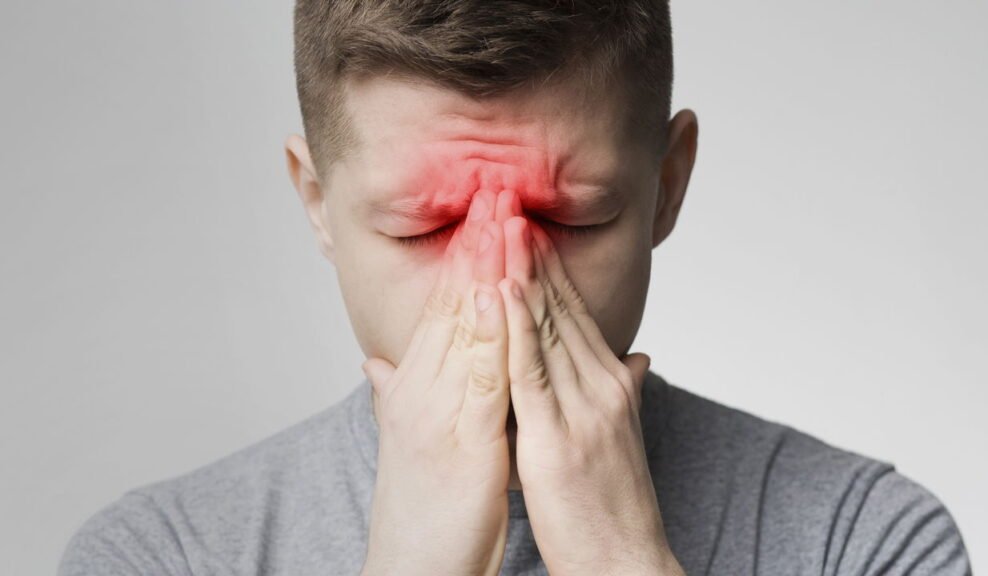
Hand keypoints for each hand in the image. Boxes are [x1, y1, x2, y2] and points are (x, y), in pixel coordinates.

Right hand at [360, 190, 512, 575]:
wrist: (410, 565)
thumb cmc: (420, 504)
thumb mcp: (409, 438)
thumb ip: (397, 394)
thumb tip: (379, 364)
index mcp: (415, 386)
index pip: (442, 307)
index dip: (464, 257)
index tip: (483, 210)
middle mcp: (421, 389)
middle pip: (451, 303)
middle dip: (476, 244)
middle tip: (494, 186)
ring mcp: (438, 412)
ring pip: (465, 327)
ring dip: (486, 269)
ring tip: (502, 217)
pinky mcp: (463, 441)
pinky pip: (481, 377)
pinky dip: (494, 333)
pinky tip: (506, 294)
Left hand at [496, 214, 685, 575]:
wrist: (627, 560)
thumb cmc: (615, 504)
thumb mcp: (622, 437)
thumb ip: (625, 392)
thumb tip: (636, 360)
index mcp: (610, 384)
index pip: (575, 313)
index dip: (550, 268)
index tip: (526, 226)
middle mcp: (602, 386)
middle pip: (561, 307)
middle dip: (533, 254)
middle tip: (509, 203)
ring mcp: (584, 408)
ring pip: (547, 327)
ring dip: (523, 272)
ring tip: (502, 224)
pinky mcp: (559, 436)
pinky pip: (533, 371)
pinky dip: (517, 327)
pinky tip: (502, 290)